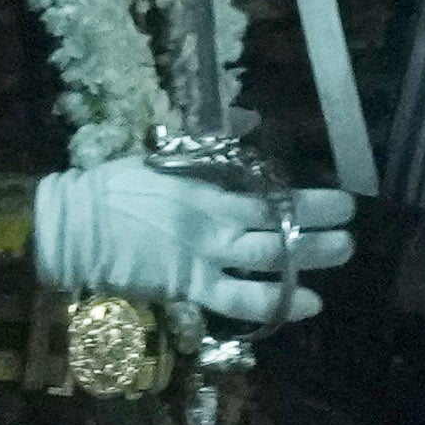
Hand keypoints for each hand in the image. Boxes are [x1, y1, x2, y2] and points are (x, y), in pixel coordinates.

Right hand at [35, 159, 354, 328]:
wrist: (72, 226)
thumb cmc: (114, 187)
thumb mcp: (164, 158)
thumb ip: (210, 150)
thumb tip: (248, 121)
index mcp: (207, 186)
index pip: (270, 193)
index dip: (310, 200)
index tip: (342, 200)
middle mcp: (214, 220)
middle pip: (279, 224)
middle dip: (321, 227)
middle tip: (351, 228)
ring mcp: (204, 255)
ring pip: (270, 259)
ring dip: (310, 258)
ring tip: (342, 253)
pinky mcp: (189, 286)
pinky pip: (240, 299)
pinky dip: (276, 303)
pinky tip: (308, 304)